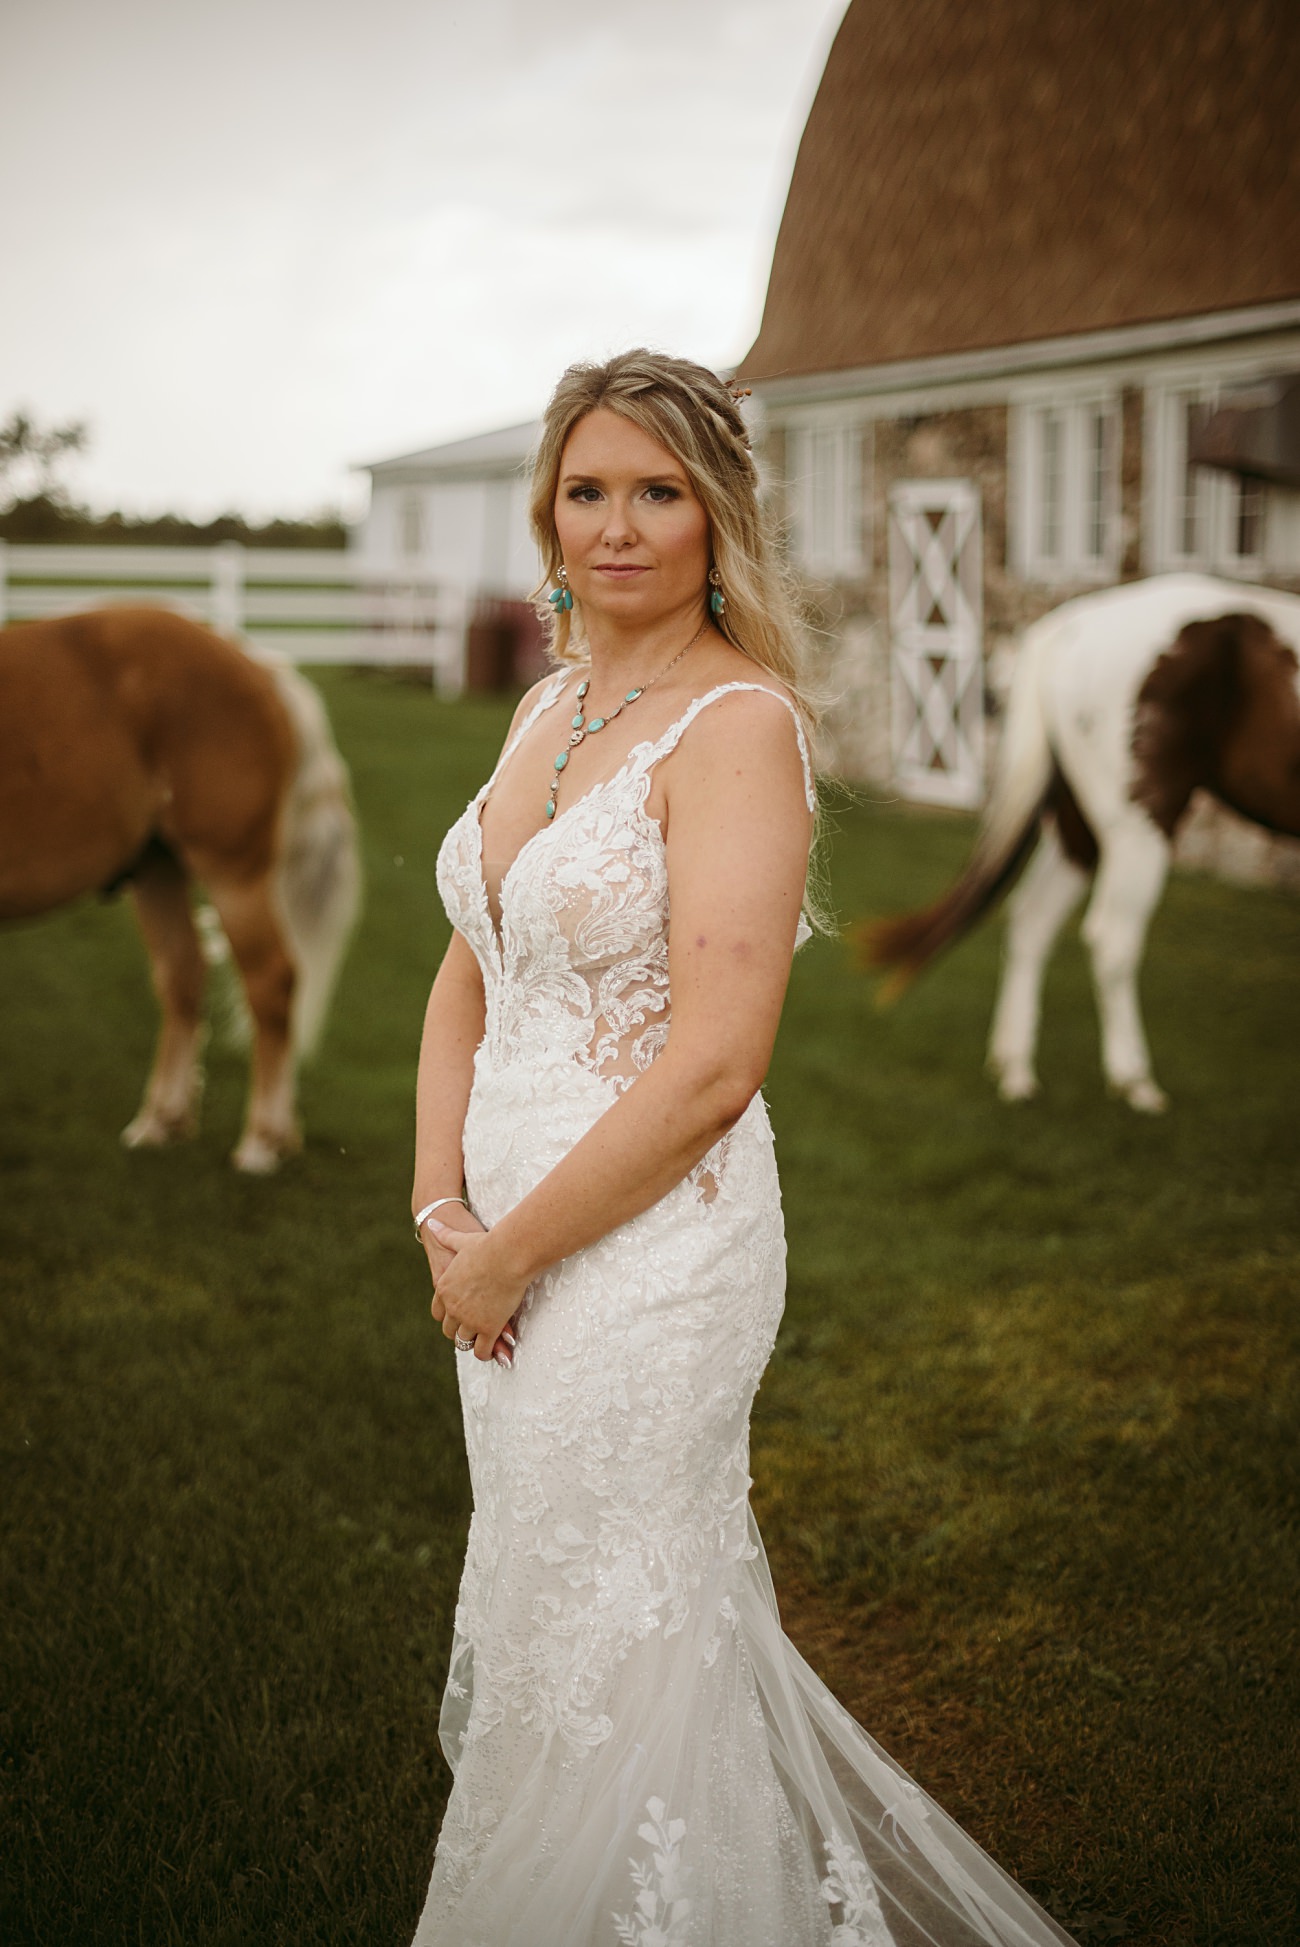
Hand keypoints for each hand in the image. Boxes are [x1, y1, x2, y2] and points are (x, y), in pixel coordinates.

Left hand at [428, 1218, 530, 1363]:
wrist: (508, 1254)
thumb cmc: (489, 1244)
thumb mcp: (462, 1239)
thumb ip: (445, 1235)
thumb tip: (432, 1221)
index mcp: (443, 1287)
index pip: (439, 1313)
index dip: (450, 1315)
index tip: (462, 1315)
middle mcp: (452, 1307)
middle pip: (450, 1330)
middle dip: (461, 1330)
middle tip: (476, 1328)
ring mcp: (469, 1319)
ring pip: (464, 1341)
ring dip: (474, 1340)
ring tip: (486, 1339)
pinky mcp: (488, 1328)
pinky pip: (482, 1350)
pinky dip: (486, 1353)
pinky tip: (495, 1350)